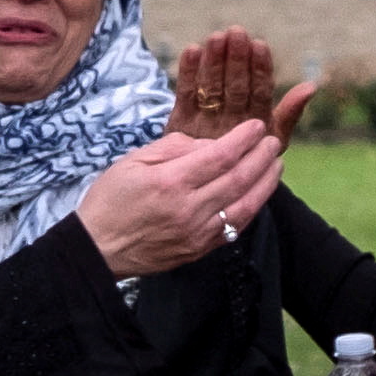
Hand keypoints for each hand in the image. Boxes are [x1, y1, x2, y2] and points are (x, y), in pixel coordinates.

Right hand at [76, 119, 283, 278]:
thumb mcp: (134, 161)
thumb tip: (211, 144)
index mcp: (170, 182)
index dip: (244, 138)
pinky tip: (260, 193)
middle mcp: (188, 209)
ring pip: (245, 205)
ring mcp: (197, 233)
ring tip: (276, 164)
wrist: (98, 249)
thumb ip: (174, 148)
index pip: (221, 156)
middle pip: (239, 178)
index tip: (257, 126)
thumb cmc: (111, 200)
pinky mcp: (200, 249)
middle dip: (262, 156)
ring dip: (266, 183)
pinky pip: (235, 228)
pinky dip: (253, 208)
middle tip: (273, 141)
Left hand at [164, 26, 315, 149]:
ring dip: (214, 62)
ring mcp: (204, 125)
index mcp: (256, 127)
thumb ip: (290, 112)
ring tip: (216, 36)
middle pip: (234, 90)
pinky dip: (188, 74)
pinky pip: (185, 96)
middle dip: (236, 60)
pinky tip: (191, 50)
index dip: (260, 70)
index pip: (259, 95)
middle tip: (236, 32)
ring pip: (210, 90)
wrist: (208, 183)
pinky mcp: (181, 124)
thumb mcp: (274, 137)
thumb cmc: (249, 151)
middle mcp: (230, 127)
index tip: (260, 44)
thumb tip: (312, 86)